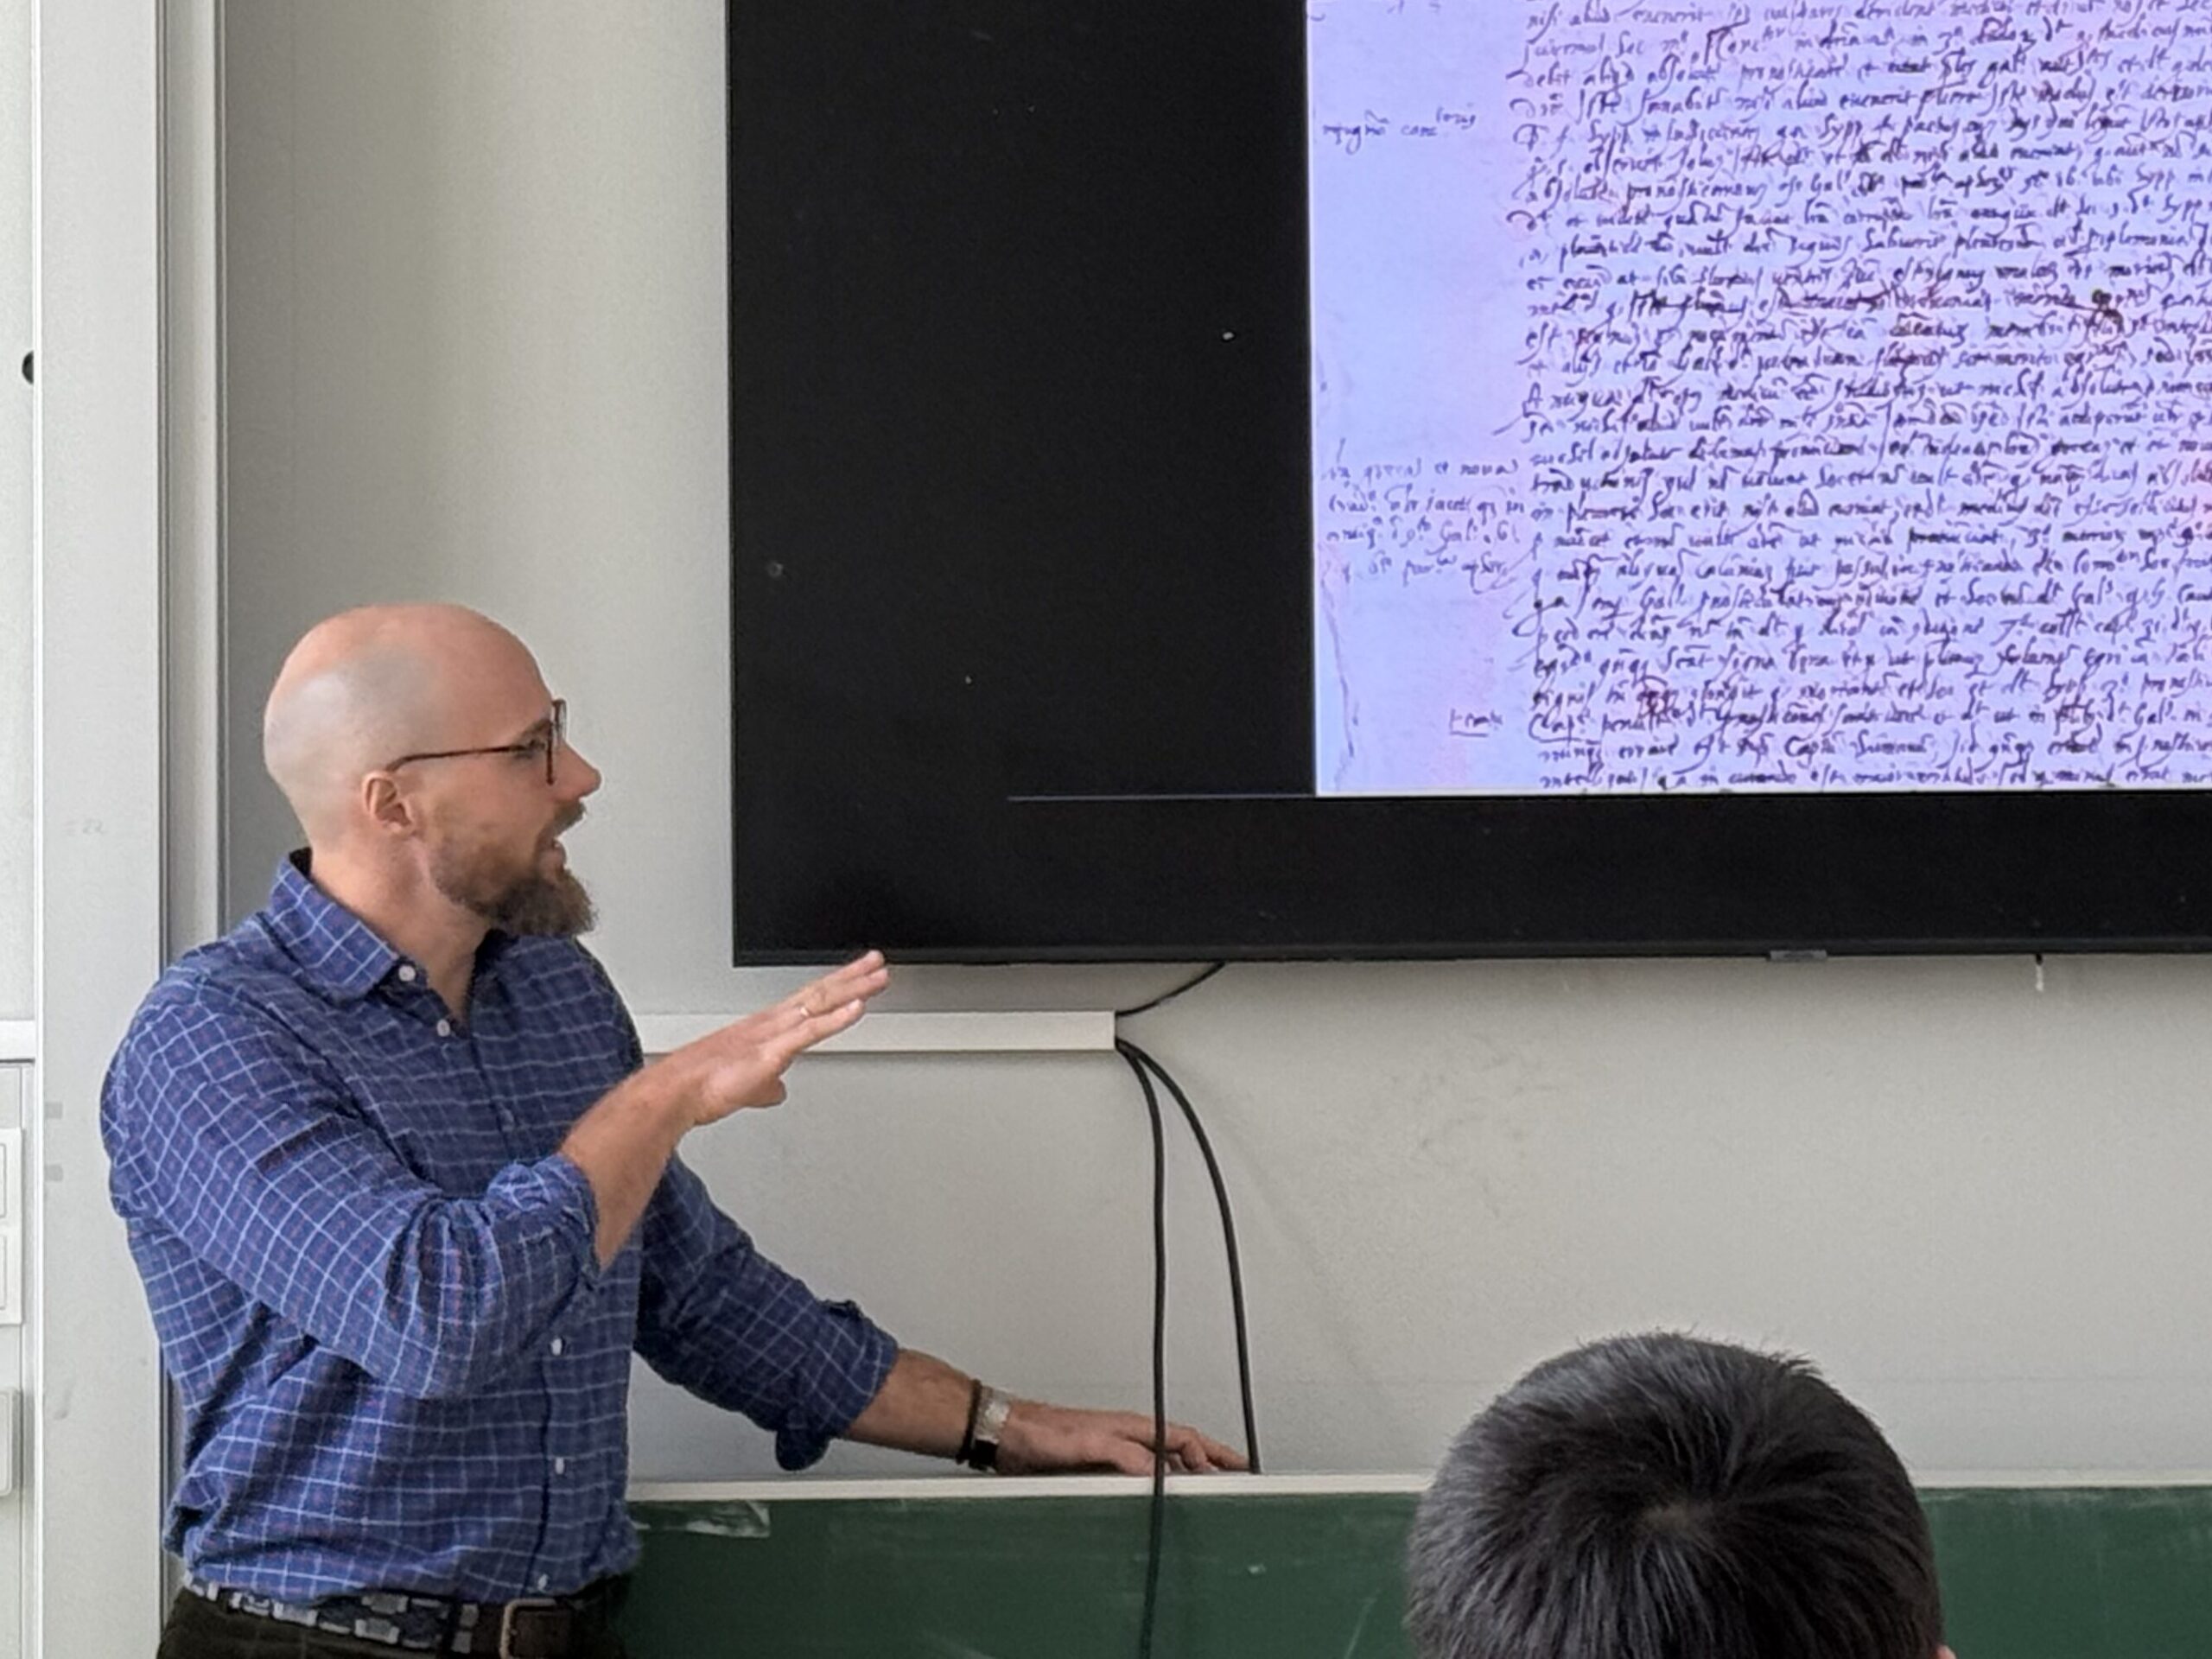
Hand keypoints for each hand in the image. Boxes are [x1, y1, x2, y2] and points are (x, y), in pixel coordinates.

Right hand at [671, 951, 889, 1124]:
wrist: (675, 1093)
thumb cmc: (702, 1087)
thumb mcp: (747, 1087)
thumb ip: (768, 1086)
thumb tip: (779, 1092)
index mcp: (766, 1027)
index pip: (809, 1000)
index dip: (835, 986)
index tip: (857, 976)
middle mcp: (772, 1023)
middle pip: (819, 993)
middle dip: (852, 977)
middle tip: (877, 962)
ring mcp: (773, 1034)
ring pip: (820, 1004)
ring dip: (853, 989)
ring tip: (878, 976)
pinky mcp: (772, 1052)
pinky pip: (810, 1030)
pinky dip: (837, 1018)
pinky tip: (858, 1007)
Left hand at [995, 1401, 1247, 1476]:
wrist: (1007, 1435)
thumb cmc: (1041, 1432)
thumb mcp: (1089, 1444)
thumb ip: (1124, 1455)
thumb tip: (1159, 1471)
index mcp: (1131, 1428)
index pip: (1184, 1438)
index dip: (1212, 1453)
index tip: (1235, 1469)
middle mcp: (1126, 1439)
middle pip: (1179, 1450)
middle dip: (1210, 1461)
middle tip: (1236, 1476)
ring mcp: (1113, 1454)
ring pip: (1160, 1466)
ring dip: (1185, 1477)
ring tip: (1205, 1493)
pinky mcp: (1097, 1470)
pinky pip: (1138, 1479)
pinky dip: (1156, 1488)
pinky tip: (1157, 1502)